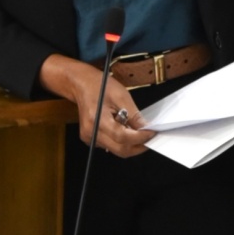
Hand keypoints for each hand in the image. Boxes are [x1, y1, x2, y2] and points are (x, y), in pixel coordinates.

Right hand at [39, 53, 153, 157]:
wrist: (81, 84)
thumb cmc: (99, 86)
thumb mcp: (121, 96)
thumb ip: (134, 115)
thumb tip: (147, 129)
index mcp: (97, 120)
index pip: (122, 137)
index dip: (140, 138)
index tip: (152, 133)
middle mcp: (91, 132)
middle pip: (120, 149)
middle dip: (138, 146)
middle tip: (149, 137)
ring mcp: (89, 137)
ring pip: (116, 149)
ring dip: (130, 144)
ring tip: (136, 131)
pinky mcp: (90, 139)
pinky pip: (110, 146)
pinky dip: (121, 141)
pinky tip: (123, 129)